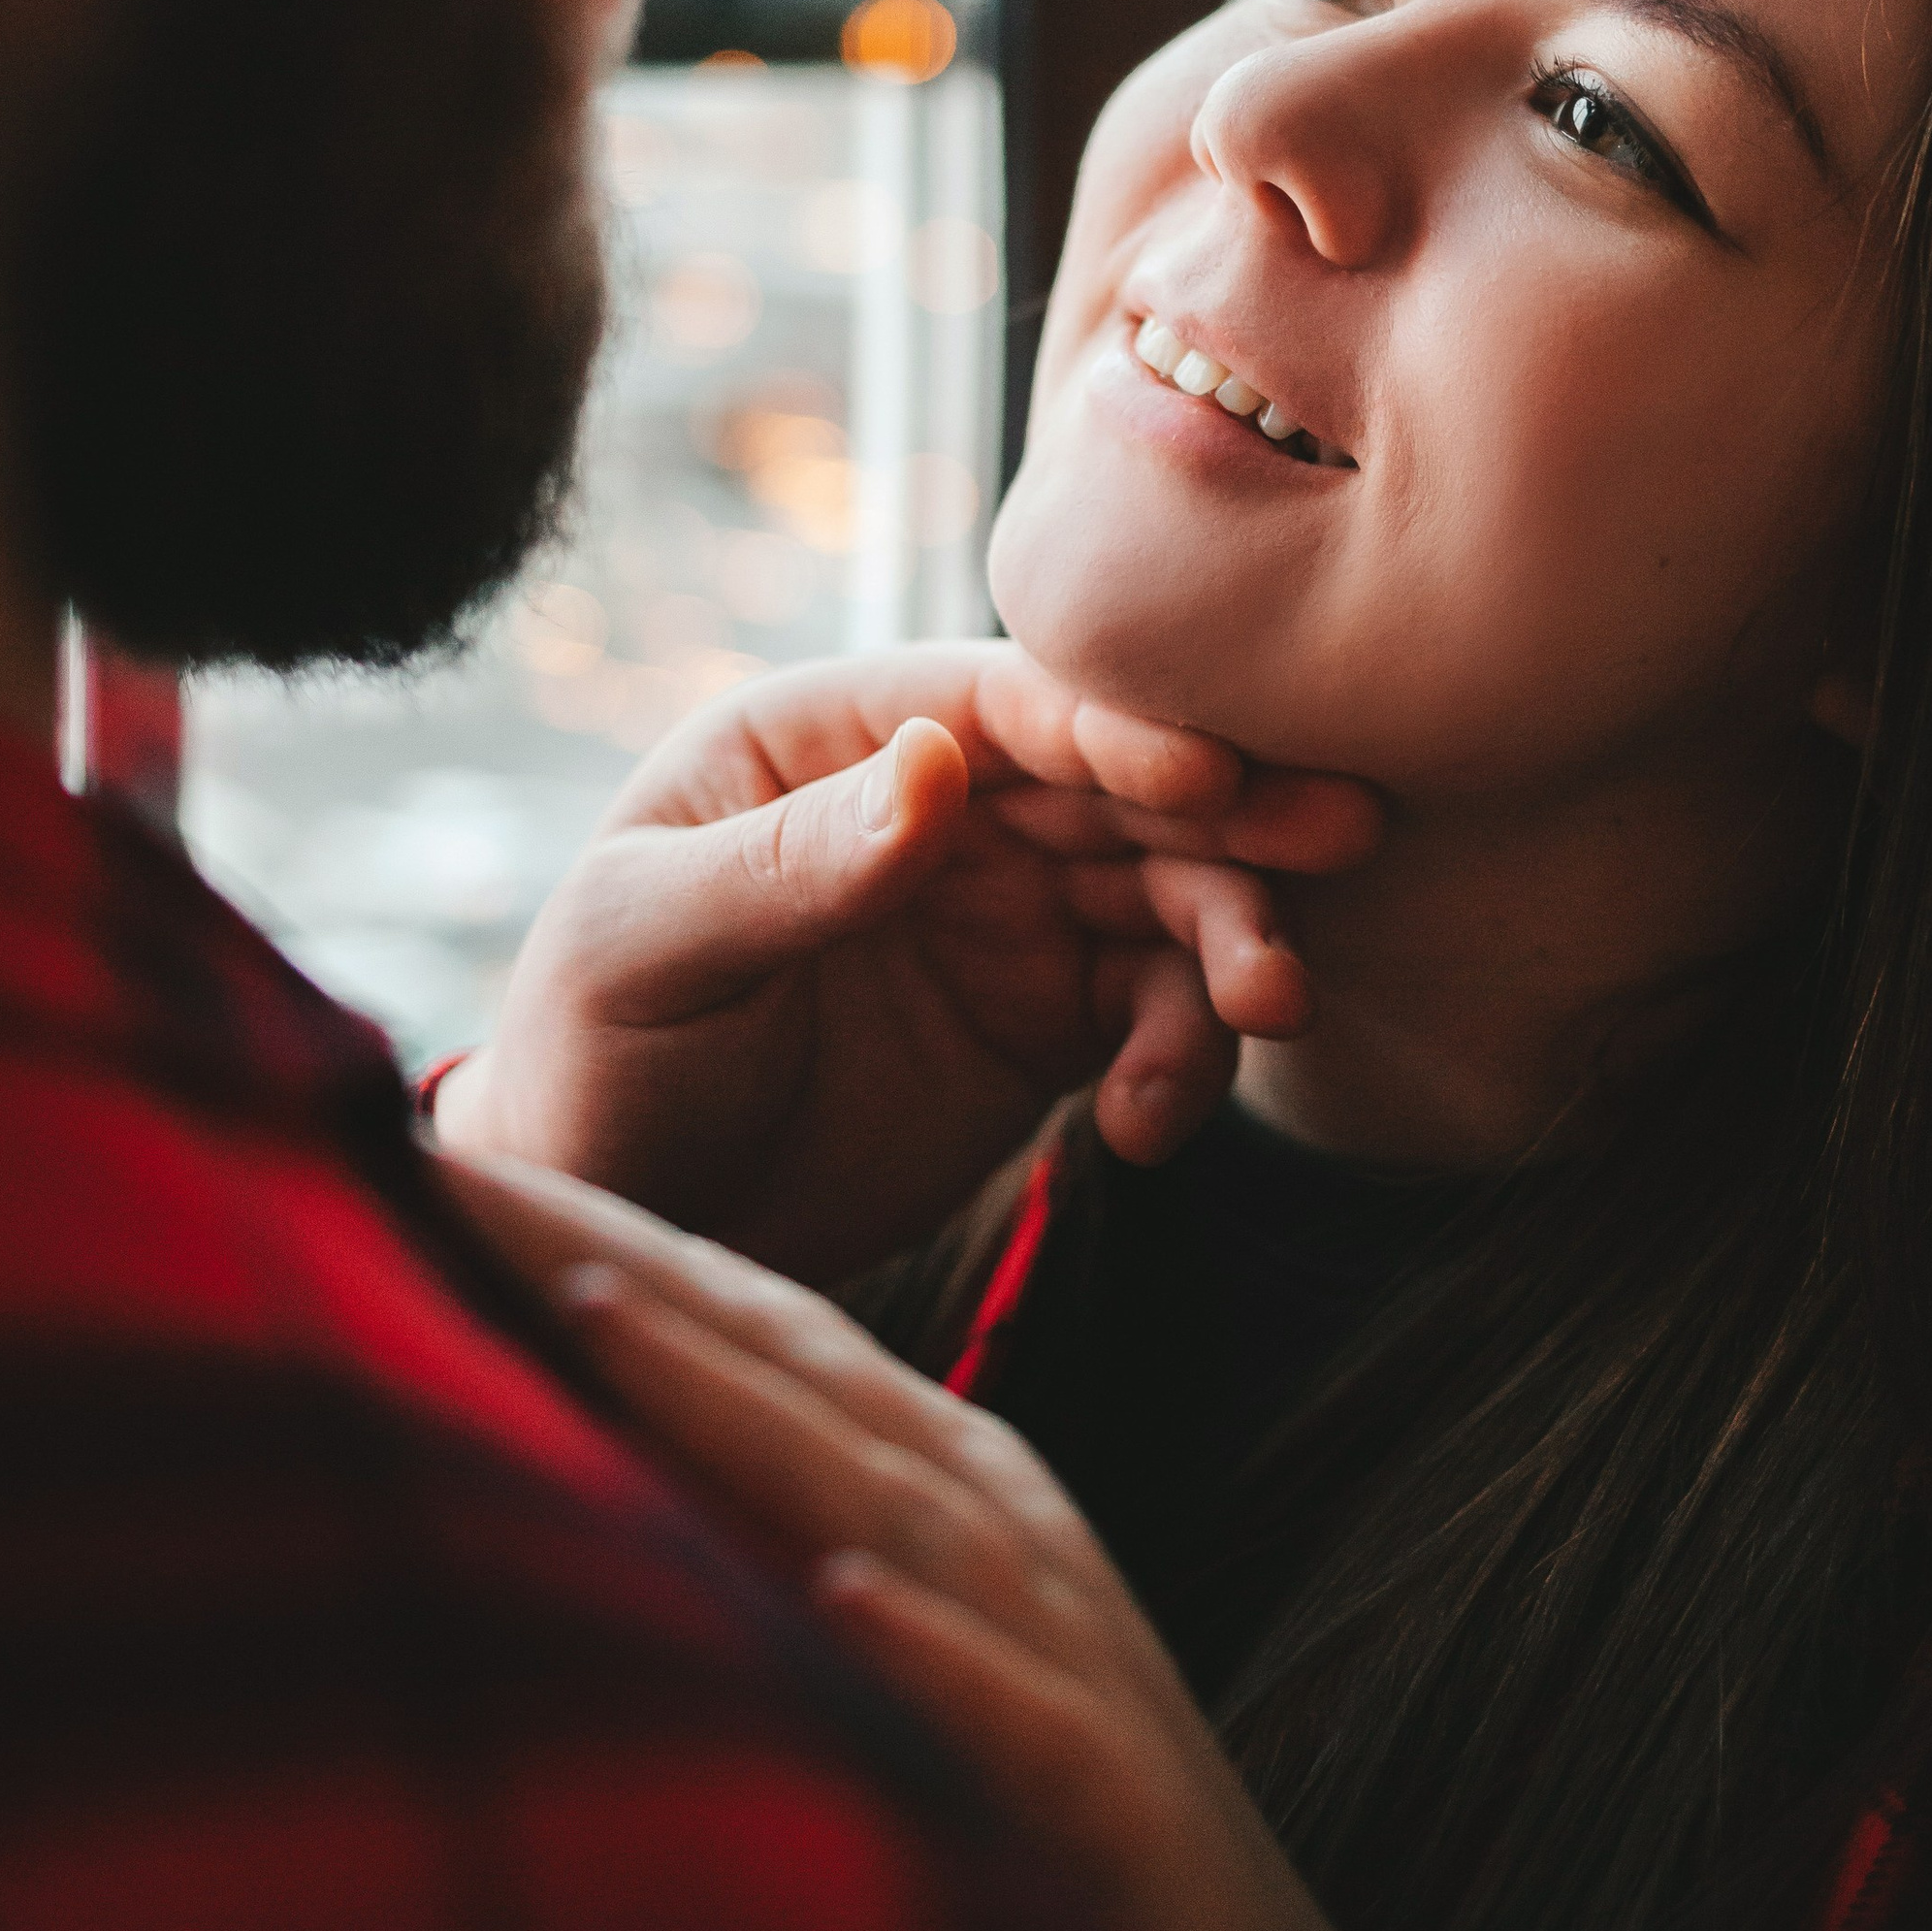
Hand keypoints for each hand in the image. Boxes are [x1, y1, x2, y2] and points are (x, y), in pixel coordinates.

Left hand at [434, 640, 1378, 1282]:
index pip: (996, 703)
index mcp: (835, 738)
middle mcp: (938, 807)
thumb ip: (791, 863)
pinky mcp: (1043, 1026)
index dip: (1112, 725)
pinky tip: (1147, 1130)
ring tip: (1270, 1010)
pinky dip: (1179, 1061)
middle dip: (1228, 813)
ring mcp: (1003, 913)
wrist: (618, 1227)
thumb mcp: (652, 944)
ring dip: (1231, 940)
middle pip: (1115, 785)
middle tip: (1339, 837)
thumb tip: (934, 765)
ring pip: (1162, 895)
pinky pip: (1151, 1017)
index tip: (1209, 769)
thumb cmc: (592, 1053)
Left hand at [438, 1150, 1555, 1930]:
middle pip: (792, 1365)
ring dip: (739, 1405)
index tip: (431, 1162)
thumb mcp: (908, 1650)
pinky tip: (841, 1599)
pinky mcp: (1110, 1797)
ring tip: (590, 1308)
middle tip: (448, 1164)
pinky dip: (929, 1650)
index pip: (750, 1334)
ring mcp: (1062, 1651)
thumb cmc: (1057, 1831)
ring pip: (885, 1501)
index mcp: (944, 1488)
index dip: (597, 1239)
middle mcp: (998, 1531)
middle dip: (619, 1262)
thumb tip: (580, 1460)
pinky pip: (1011, 1711)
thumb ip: (781, 1542)